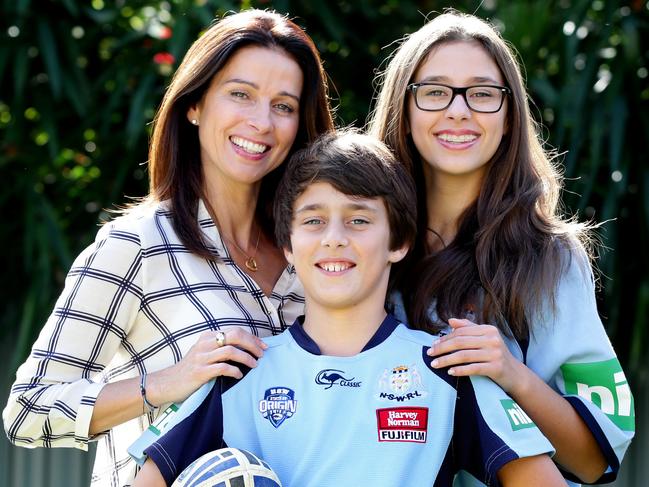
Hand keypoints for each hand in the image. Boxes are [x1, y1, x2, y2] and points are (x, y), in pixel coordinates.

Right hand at [148, 328, 267, 404]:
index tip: (263, 347)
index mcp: (208, 336)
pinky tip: (239, 376)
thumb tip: (247, 348)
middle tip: (261, 354)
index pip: (235, 331)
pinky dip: (234, 371)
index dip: (252, 338)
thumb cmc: (191, 369)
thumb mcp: (205, 353)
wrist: (168, 383)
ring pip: (230, 351)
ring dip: (246, 358)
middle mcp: (205, 343)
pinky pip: (222, 368)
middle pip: (235, 336)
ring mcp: (201, 357)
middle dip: (252, 344)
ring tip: (254, 365)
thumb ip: (221, 348)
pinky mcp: (200, 372)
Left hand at [427, 318, 521, 392]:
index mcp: (489, 329)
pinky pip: (473, 368)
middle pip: (460, 342)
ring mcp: (495, 353)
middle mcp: (493, 339)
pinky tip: (450, 372)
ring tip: (434, 364)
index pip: (461, 332)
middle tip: (429, 354)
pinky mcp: (496, 368)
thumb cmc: (495, 354)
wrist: (515, 374)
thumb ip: (468, 328)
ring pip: (464, 355)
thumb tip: (450, 320)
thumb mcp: (484, 338)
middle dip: (442, 348)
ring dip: (446, 360)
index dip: (445, 338)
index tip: (433, 344)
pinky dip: (460, 370)